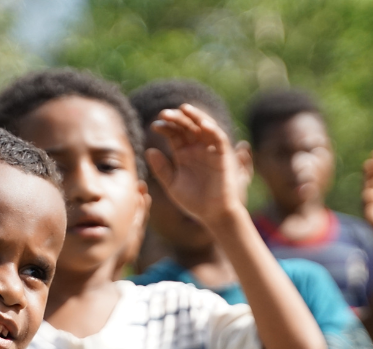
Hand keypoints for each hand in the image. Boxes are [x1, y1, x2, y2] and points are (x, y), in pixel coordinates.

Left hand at [145, 104, 242, 227]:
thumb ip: (161, 169)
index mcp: (183, 153)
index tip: (155, 126)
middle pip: (187, 126)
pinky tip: (202, 125)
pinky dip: (213, 129)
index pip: (174, 134)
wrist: (213, 215)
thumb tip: (148, 150)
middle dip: (177, 118)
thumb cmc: (193, 201)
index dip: (165, 127)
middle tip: (165, 114)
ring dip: (195, 116)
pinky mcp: (223, 155)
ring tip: (184, 109)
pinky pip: (219, 138)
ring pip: (204, 126)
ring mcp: (210, 150)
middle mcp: (197, 148)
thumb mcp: (172, 185)